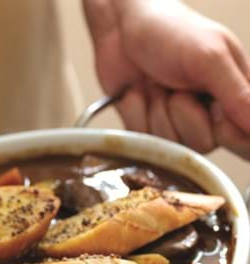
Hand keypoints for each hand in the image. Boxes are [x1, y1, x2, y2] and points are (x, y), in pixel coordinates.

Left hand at [84, 0, 249, 158]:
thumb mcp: (210, 58)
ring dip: (158, 112)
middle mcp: (206, 114)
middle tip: (178, 89)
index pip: (246, 139)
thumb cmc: (170, 31)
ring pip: (170, 145)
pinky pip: (143, 139)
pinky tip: (136, 91)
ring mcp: (173, 123)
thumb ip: (237, 95)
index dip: (230, 133)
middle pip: (204, 145)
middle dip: (187, 116)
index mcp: (234, 94)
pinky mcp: (145, 127)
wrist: (119, 26)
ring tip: (156, 84)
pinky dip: (136, 112)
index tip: (214, 111)